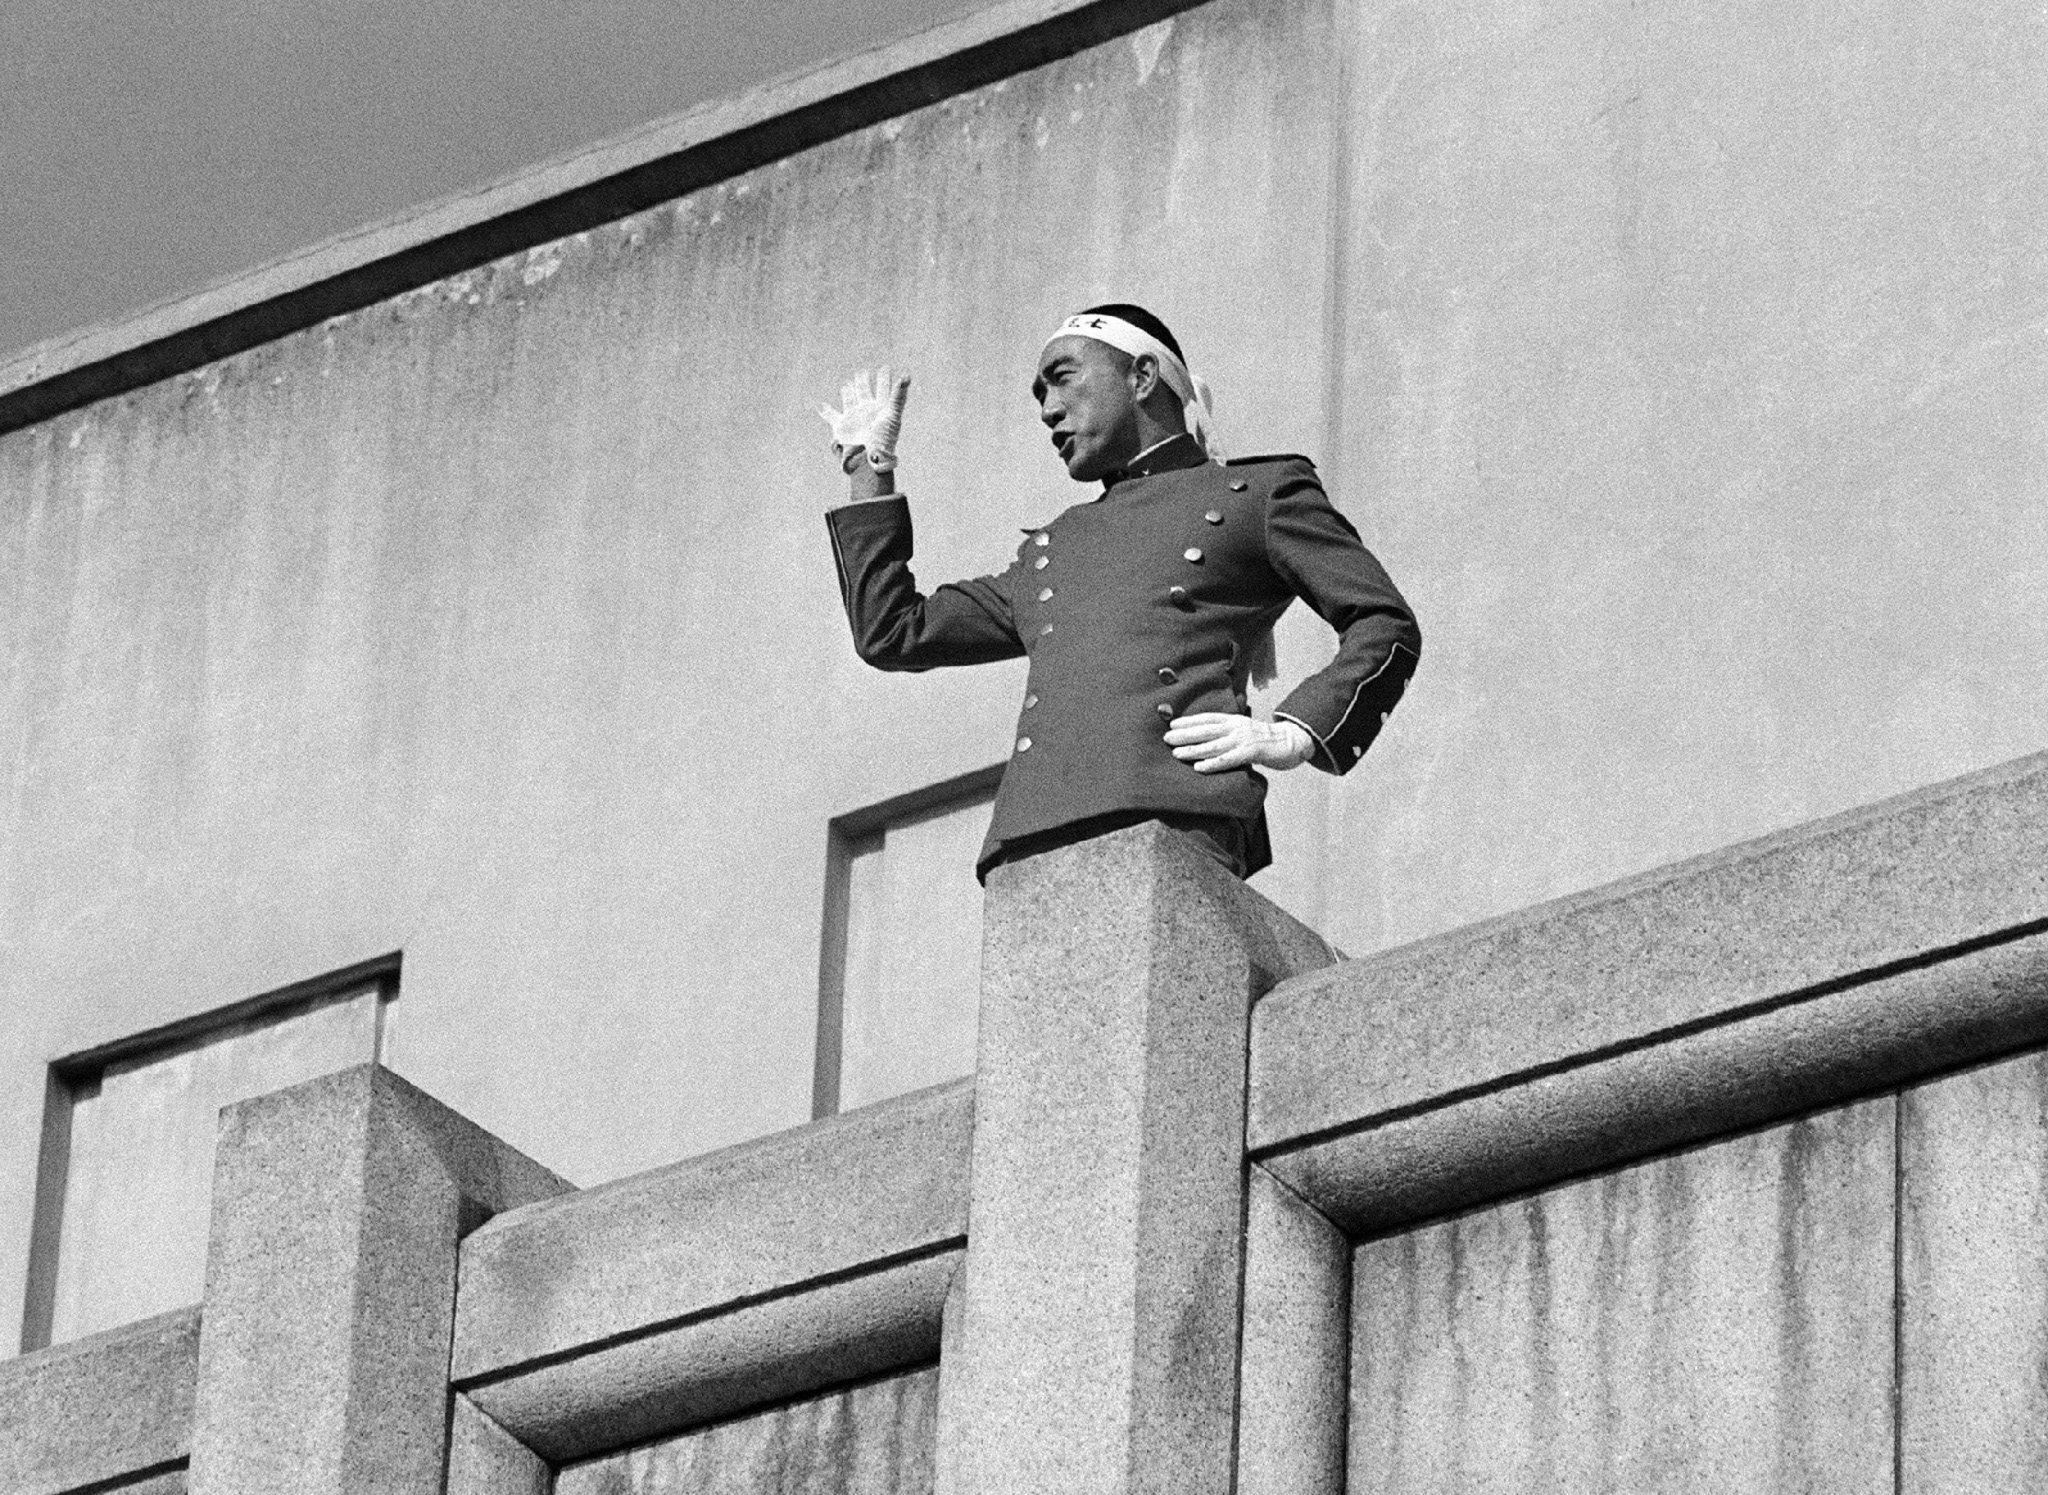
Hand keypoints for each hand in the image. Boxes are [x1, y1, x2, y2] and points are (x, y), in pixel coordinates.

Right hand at [819, 367, 910, 471]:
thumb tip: (907, 376)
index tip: (885, 368)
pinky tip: (819, 405)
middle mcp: (867, 411)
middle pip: (865, 392)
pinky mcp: (842, 426)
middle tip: (862, 372)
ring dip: (848, 393)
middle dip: (863, 382)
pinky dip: (825, 411)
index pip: (883, 389)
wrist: (870, 458)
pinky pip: (831, 416)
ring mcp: (854, 418)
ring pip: (849, 401)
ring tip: (847, 385)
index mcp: (881, 408)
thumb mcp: (893, 415)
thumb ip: (899, 396)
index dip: (884, 379)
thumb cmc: (884, 439)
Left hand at [1164, 714, 1313, 772]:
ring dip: (1194, 749)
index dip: (1189, 720)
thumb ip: (1229, 732)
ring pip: (1214, 744)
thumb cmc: (1265, 740)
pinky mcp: (1252, 752)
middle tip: (1166, 738)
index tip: (1172, 724)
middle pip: (1206, 730)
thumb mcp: (1245, 730)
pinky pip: (1229, 759)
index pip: (1208, 718)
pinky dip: (1213, 763)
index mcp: (1234, 720)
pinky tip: (1199, 767)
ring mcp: (1244, 739)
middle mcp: (1237, 727)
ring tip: (1176, 753)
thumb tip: (1208, 738)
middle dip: (1185, 734)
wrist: (1291, 742)